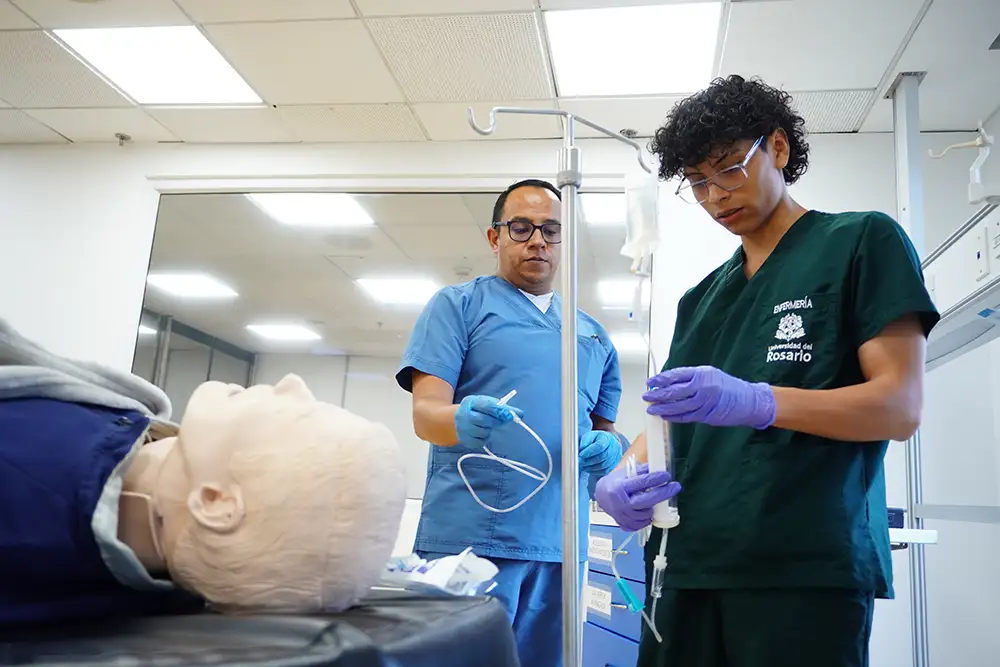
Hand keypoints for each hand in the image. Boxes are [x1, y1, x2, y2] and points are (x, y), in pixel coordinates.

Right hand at [454, 395, 522, 446]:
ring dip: (488, 430)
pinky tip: (481, 433)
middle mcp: (463, 414)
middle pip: (483, 420)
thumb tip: (520, 414)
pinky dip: (484, 439)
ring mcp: (462, 428)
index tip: (511, 415)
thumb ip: (503, 408)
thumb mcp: (488, 404)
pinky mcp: (463, 440)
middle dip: (495, 422)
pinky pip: (480, 442)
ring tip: (486, 426)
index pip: (486, 405)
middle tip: (499, 421)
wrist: (458, 420)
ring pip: (482, 432)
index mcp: (470, 402)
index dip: (499, 411)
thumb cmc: (478, 410)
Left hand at [579, 431, 621, 475]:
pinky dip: (595, 471)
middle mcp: (614, 447)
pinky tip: (589, 469)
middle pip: (602, 457)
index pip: (600, 446)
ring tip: (583, 466)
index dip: (589, 451)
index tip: (580, 454)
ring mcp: (616, 457)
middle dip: (589, 461)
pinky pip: (605, 471)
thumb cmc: (596, 440)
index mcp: (607, 438)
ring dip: (591, 467)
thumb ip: (585, 441)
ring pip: (603, 466)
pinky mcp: (614, 465)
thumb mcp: (589, 436)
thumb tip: (581, 449)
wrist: (607, 444)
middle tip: (580, 462)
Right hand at [594, 463, 680, 531]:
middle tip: (675, 487)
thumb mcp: (626, 472)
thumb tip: (659, 468)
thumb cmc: (615, 482)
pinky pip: (639, 525)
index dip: (656, 479)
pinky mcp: (622, 524)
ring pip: (644, 515)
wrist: (601, 495)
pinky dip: (645, 520)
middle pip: (646, 501)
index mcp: (619, 487)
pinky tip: (647, 512)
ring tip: (654, 501)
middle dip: (662, 494)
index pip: (641, 483)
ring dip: (652, 508)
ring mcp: (621, 515)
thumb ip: (642, 471)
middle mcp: (619, 503)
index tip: (667, 475)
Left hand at [643, 366, 775, 428]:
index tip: (650, 383)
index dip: (661, 379)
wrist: (749, 400)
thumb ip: (690, 378)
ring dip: (662, 408)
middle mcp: (702, 387)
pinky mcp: (706, 416)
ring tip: (651, 409)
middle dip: (658, 395)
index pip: (676, 375)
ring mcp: (704, 402)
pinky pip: (686, 417)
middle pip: (674, 391)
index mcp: (702, 373)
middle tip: (646, 397)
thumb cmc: (727, 386)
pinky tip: (665, 416)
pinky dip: (674, 417)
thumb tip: (668, 383)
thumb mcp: (709, 374)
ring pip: (678, 406)